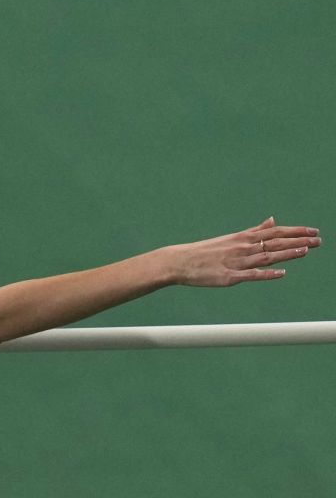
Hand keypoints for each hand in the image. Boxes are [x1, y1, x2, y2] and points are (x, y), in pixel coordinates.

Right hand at [167, 217, 320, 285]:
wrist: (179, 262)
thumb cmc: (204, 251)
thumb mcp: (231, 237)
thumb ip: (255, 230)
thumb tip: (273, 220)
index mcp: (243, 238)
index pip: (275, 232)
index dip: (296, 231)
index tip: (313, 231)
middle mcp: (243, 248)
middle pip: (275, 242)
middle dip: (298, 241)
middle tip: (318, 240)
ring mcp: (236, 262)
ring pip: (266, 256)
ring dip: (287, 253)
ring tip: (306, 251)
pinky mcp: (229, 277)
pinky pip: (251, 275)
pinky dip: (267, 274)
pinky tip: (281, 273)